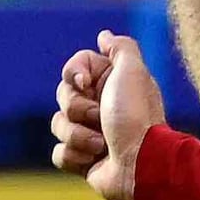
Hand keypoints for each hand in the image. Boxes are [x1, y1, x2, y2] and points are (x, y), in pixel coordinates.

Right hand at [55, 27, 160, 199]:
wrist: (141, 163)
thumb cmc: (136, 116)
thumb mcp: (134, 71)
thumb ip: (121, 48)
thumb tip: (103, 36)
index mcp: (110, 84)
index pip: (74, 68)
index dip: (74, 74)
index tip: (85, 83)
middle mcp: (99, 106)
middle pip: (63, 96)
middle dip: (78, 108)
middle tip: (100, 117)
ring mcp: (90, 133)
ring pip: (58, 124)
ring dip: (78, 135)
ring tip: (102, 144)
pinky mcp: (83, 159)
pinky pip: (59, 153)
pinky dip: (74, 156)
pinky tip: (94, 160)